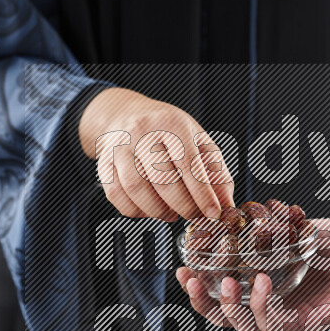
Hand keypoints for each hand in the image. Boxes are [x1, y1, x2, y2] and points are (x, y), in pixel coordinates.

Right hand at [79, 87, 233, 219]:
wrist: (127, 115)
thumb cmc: (170, 132)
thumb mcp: (198, 142)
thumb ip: (215, 172)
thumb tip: (227, 203)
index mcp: (171, 123)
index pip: (189, 164)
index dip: (203, 194)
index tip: (213, 213)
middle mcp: (142, 131)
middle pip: (163, 179)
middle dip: (183, 206)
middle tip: (194, 215)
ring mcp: (119, 146)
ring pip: (137, 189)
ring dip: (159, 211)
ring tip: (172, 214)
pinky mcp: (103, 162)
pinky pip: (116, 195)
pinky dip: (135, 210)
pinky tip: (150, 209)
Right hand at [177, 219, 329, 330]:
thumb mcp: (290, 229)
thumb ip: (261, 227)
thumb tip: (231, 213)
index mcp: (261, 286)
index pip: (221, 294)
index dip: (198, 287)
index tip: (182, 269)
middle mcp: (269, 306)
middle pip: (224, 316)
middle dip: (202, 301)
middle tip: (192, 281)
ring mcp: (284, 319)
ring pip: (244, 326)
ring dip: (230, 306)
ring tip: (229, 282)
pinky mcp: (303, 326)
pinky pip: (272, 324)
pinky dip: (261, 306)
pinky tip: (261, 283)